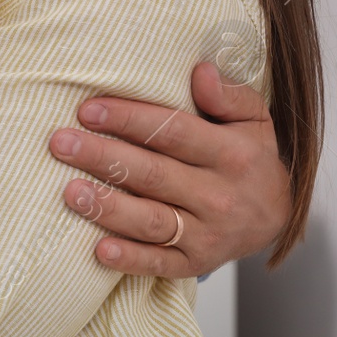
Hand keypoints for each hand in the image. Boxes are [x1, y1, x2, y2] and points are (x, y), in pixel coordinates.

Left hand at [50, 61, 290, 276]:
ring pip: (151, 221)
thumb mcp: (252, 119)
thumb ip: (229, 94)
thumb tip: (200, 71)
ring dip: (108, 207)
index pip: (174, 133)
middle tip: (60, 144)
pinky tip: (100, 250)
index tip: (87, 110)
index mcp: (232, 155)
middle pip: (153, 175)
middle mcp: (220, 197)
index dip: (129, 120)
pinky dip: (131, 259)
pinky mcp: (196, 263)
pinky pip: (160, 264)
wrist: (276, 215)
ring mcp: (208, 234)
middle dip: (103, 157)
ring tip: (70, 191)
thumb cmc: (248, 156)